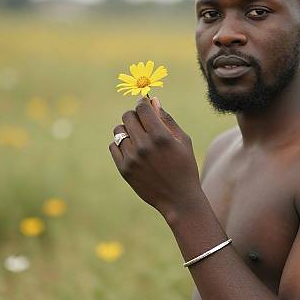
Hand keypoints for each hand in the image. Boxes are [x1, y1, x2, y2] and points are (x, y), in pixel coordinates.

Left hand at [109, 97, 202, 217]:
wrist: (179, 199)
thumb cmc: (185, 166)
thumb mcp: (183, 140)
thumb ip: (167, 119)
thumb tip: (153, 100)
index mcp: (160, 136)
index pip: (142, 108)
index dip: (143, 103)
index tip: (145, 104)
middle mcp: (144, 146)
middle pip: (128, 116)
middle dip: (136, 115)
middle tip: (144, 123)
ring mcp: (132, 158)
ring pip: (119, 130)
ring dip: (128, 130)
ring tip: (139, 138)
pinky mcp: (124, 169)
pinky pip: (113, 146)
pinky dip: (121, 144)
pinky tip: (133, 149)